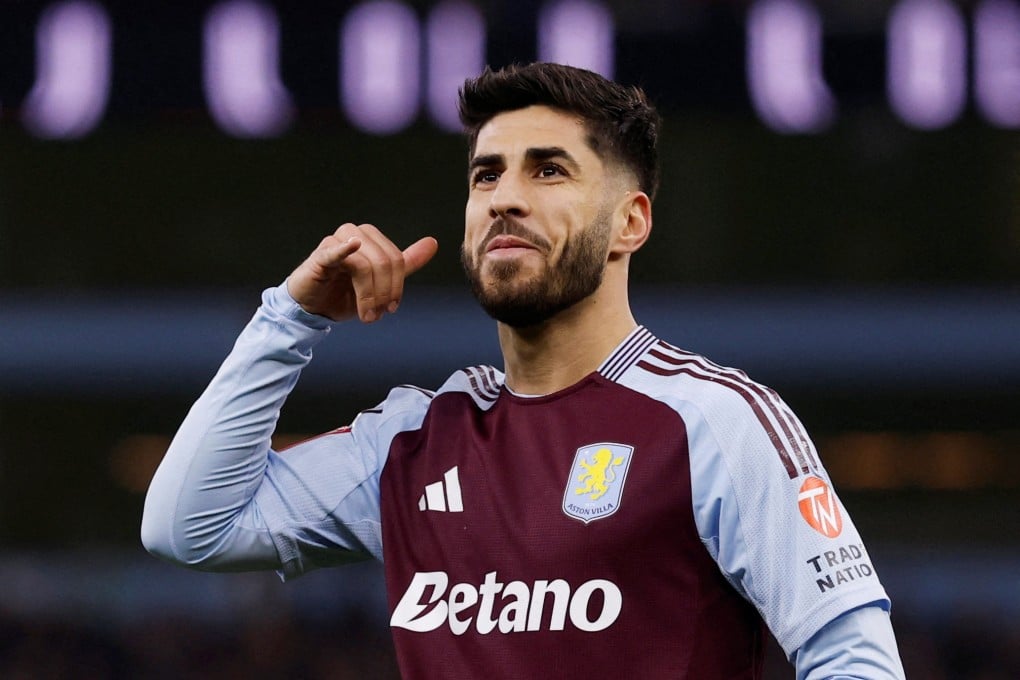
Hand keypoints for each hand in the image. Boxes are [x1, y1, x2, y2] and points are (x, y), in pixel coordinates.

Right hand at [286, 223, 437, 321]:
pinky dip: (344, 249)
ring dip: (367, 295)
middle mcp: (355, 233)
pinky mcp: (319, 255)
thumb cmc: (344, 292)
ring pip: (365, 265)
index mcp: (371, 238)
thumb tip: (432, 243)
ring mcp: (336, 242)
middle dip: (383, 293)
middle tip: (376, 315)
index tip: (390, 308)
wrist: (313, 307)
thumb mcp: (381, 281)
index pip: (396, 259)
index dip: (397, 286)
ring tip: (365, 314)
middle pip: (384, 262)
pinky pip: (335, 251)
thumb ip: (406, 263)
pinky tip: (353, 246)